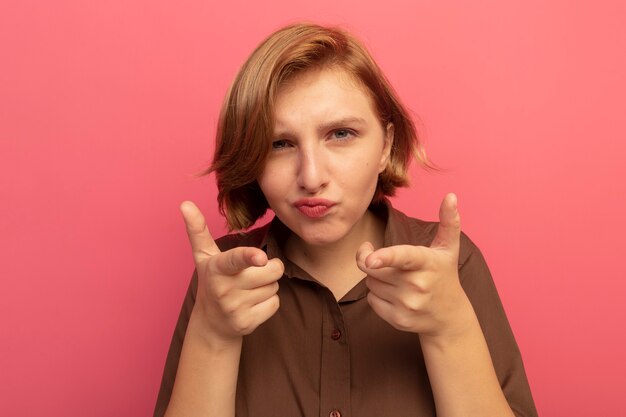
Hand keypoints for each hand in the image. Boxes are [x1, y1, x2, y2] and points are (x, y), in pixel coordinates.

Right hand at [180, 201, 281, 343]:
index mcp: (216, 268)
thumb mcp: (204, 255)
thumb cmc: (213, 280)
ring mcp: (235, 308)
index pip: (236, 259)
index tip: (261, 257)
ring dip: (267, 286)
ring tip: (248, 290)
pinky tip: (252, 304)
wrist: (212, 323)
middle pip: (271, 270)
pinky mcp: (246, 324)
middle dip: (268, 268)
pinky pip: (274, 304)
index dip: (249, 257)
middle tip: (251, 273)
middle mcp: (224, 289)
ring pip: (274, 287)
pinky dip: (268, 303)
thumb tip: (185, 203)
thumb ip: (198, 229)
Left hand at [356, 193, 470, 337]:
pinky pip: (372, 301)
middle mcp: (417, 285)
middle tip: (391, 264)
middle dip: (376, 263)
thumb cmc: (444, 275)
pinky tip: (396, 296)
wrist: (450, 317)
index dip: (384, 257)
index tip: (369, 259)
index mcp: (426, 262)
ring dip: (377, 280)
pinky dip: (378, 297)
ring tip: (399, 281)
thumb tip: (450, 196)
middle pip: (375, 268)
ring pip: (371, 284)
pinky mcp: (398, 320)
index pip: (402, 257)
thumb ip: (448, 221)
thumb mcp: (448, 249)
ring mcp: (408, 304)